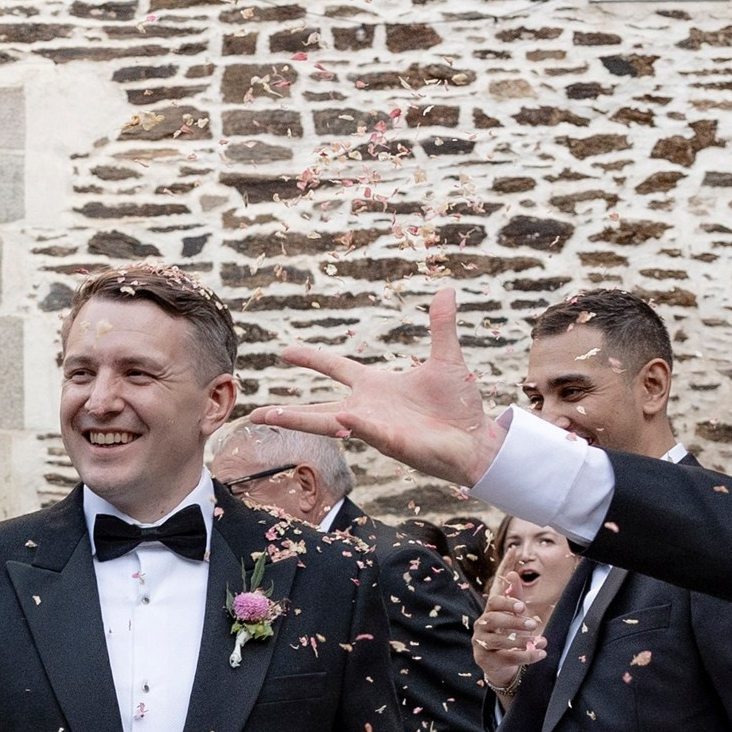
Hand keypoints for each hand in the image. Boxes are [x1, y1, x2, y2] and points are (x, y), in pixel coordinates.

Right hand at [253, 288, 507, 487]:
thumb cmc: (459, 405)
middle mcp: (368, 408)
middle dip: (286, 412)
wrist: (477, 439)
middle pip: (318, 409)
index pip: (336, 368)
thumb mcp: (447, 358)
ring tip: (270, 416)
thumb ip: (441, 326)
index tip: (284, 351)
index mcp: (375, 386)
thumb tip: (447, 290)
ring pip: (330, 424)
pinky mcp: (392, 442)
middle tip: (254, 413)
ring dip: (300, 420)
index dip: (311, 358)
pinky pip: (370, 430)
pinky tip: (344, 417)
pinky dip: (358, 424)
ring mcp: (376, 427)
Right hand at [471, 598, 547, 695]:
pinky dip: (526, 656)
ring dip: (520, 641)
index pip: (494, 602)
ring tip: (538, 641)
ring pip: (497, 640)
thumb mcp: (515, 617)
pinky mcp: (484, 659)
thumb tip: (519, 581)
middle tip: (533, 625)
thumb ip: (518, 601)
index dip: (507, 603)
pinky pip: (506, 658)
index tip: (522, 607)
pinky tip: (541, 653)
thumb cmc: (509, 634)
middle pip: (493, 619)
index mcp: (489, 612)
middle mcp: (481, 626)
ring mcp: (480, 643)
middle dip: (514, 621)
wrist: (498, 662)